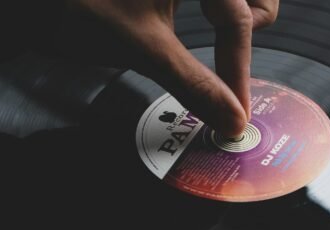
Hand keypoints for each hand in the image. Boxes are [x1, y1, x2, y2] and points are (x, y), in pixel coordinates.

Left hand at [67, 0, 279, 135]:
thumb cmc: (81, 4)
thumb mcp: (145, 48)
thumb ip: (195, 85)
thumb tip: (231, 118)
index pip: (236, 18)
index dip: (237, 68)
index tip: (233, 107)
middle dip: (247, 23)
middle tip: (228, 58)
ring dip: (235, 13)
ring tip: (219, 34)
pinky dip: (216, 6)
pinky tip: (202, 20)